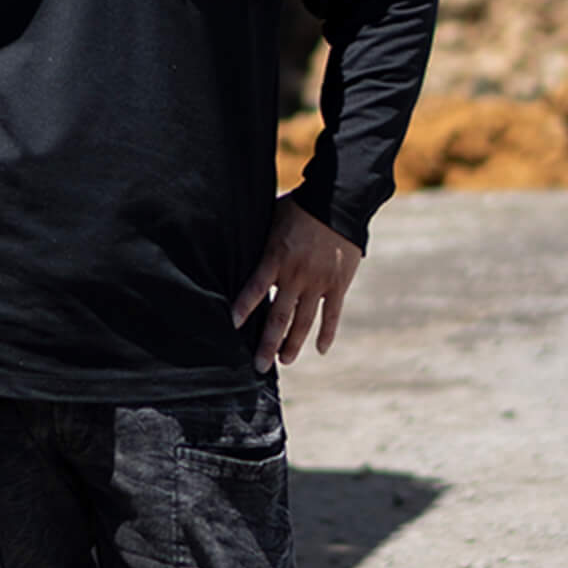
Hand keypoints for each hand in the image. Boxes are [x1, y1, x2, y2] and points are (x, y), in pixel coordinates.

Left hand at [232, 196, 362, 372]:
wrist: (337, 201)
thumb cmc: (299, 207)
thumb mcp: (270, 219)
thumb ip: (257, 241)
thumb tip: (230, 246)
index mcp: (275, 258)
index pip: (254, 289)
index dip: (243, 309)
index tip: (231, 327)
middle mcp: (295, 275)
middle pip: (278, 317)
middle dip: (267, 344)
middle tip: (258, 366)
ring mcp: (318, 282)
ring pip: (304, 322)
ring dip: (293, 344)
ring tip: (284, 361)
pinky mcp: (338, 284)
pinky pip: (332, 315)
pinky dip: (327, 334)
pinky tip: (320, 350)